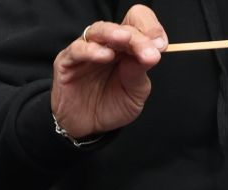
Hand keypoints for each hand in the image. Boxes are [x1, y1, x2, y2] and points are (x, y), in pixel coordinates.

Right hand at [50, 5, 167, 141]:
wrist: (89, 129)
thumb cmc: (112, 106)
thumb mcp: (135, 93)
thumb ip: (140, 71)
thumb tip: (154, 51)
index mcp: (126, 47)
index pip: (138, 22)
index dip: (150, 28)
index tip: (160, 47)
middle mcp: (106, 44)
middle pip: (123, 28)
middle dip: (138, 39)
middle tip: (149, 54)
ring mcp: (86, 51)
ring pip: (99, 30)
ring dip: (114, 33)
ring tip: (126, 40)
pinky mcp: (67, 62)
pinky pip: (77, 49)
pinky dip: (91, 50)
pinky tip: (104, 56)